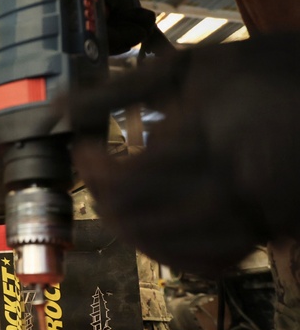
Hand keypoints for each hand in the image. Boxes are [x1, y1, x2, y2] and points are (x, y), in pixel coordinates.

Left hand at [67, 32, 299, 274]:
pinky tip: (157, 229)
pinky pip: (210, 264)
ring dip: (129, 227)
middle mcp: (232, 183)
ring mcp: (255, 215)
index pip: (125, 179)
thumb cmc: (264, 69)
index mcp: (209, 137)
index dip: (90, 168)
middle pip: (138, 219)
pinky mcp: (272, 232)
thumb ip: (121, 89)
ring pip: (168, 249)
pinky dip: (173, 252)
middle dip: (102, 198)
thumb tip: (57, 107)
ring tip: (118, 198)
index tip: (82, 147)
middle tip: (95, 172)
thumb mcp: (191, 65)